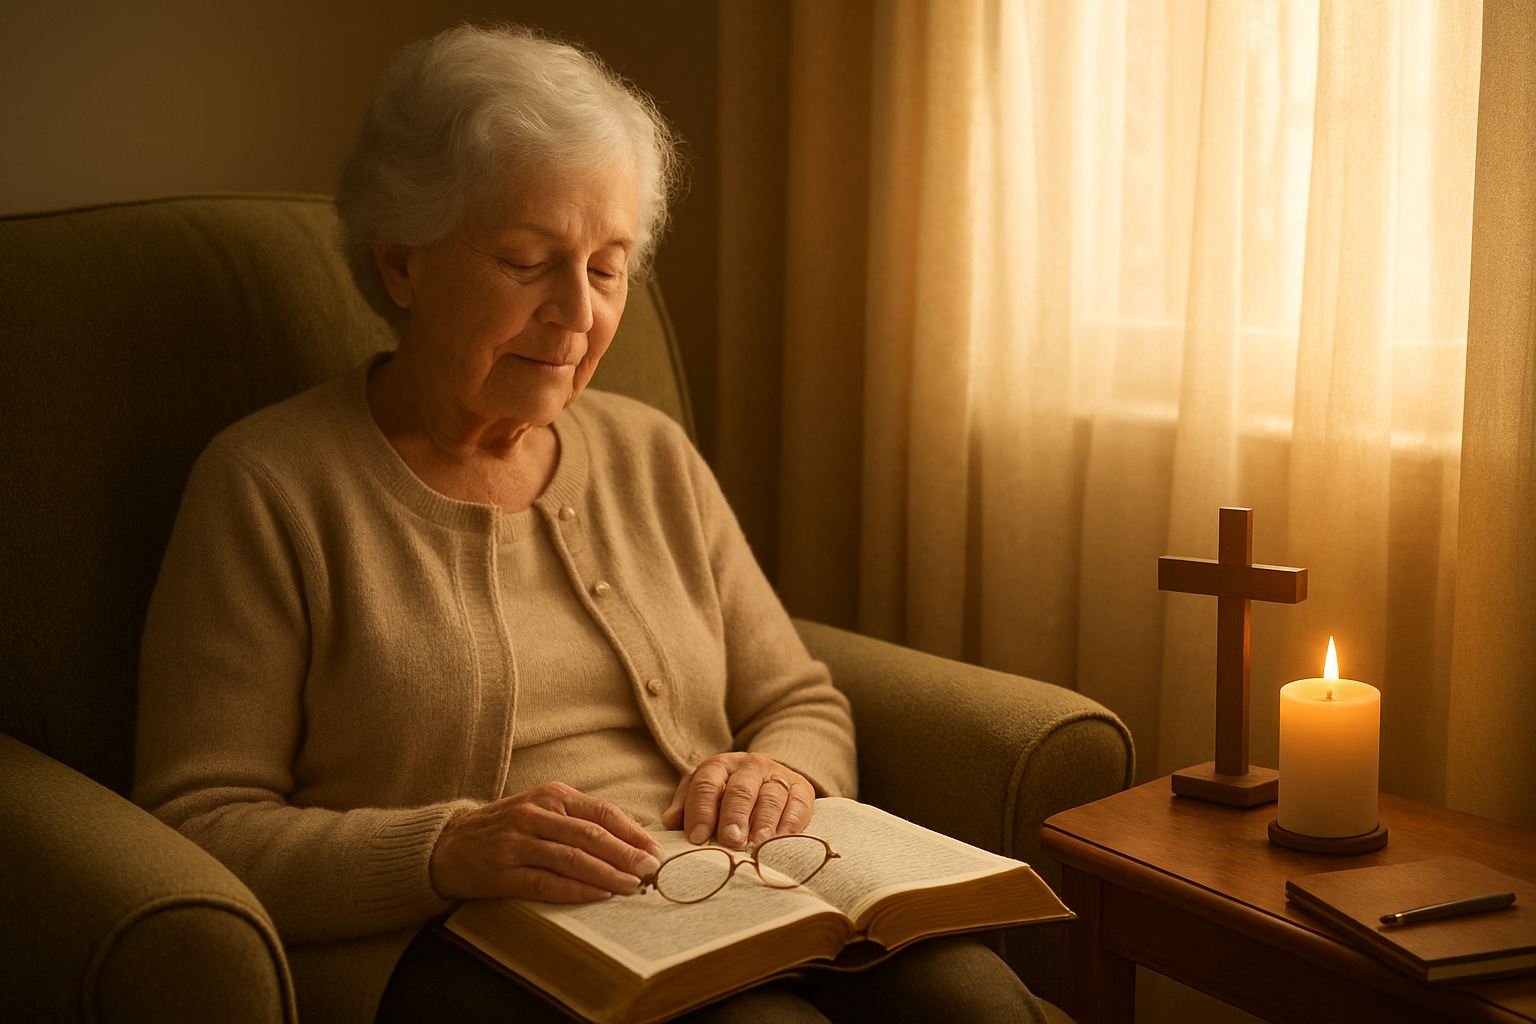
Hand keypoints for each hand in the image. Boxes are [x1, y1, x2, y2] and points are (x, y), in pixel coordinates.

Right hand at [429, 782, 662, 902]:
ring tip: (631, 886)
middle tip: (651, 870)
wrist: (447, 844)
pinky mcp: (504, 871)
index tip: (655, 850)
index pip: (602, 813)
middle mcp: (536, 815)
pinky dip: (576, 890)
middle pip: (592, 835)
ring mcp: (519, 843)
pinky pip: (546, 882)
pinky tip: (597, 896)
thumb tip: (629, 840)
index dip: (632, 833)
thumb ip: (578, 819)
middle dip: (626, 854)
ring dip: (607, 874)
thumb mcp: (541, 809)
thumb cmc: (504, 828)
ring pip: (573, 859)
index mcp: (552, 795)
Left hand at [660, 753, 813, 849]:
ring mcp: (777, 775)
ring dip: (764, 821)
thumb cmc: (726, 795)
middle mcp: (749, 765)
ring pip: (771, 796)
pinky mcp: (802, 787)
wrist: (768, 780)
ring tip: (757, 844)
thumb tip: (670, 822)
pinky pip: (799, 803)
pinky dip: (791, 822)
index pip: (707, 784)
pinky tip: (783, 839)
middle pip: (741, 789)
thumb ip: (687, 807)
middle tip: (730, 840)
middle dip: (735, 816)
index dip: (701, 811)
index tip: (698, 838)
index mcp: (720, 766)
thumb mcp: (704, 795)